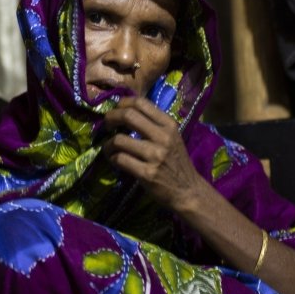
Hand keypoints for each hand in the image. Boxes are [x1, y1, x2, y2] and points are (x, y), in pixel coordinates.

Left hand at [102, 96, 207, 210]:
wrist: (188, 191)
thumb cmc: (177, 162)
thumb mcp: (172, 137)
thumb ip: (153, 124)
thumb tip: (125, 111)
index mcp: (169, 125)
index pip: (141, 102)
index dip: (122, 103)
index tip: (116, 110)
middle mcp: (163, 137)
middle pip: (128, 116)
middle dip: (110, 118)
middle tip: (106, 126)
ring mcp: (155, 156)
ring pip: (119, 140)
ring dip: (108, 144)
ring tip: (109, 148)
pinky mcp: (147, 173)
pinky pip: (120, 159)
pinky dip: (112, 158)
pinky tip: (114, 160)